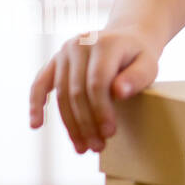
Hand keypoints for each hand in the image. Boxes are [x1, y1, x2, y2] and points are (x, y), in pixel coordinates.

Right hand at [29, 26, 160, 153]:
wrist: (128, 38)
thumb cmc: (139, 57)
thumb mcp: (148, 64)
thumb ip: (137, 77)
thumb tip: (118, 93)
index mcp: (105, 44)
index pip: (97, 83)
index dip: (101, 110)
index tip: (109, 133)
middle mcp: (80, 44)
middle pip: (77, 92)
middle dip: (86, 123)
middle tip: (97, 147)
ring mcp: (64, 52)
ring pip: (61, 94)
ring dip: (70, 124)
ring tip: (82, 147)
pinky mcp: (54, 60)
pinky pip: (40, 84)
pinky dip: (36, 104)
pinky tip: (36, 125)